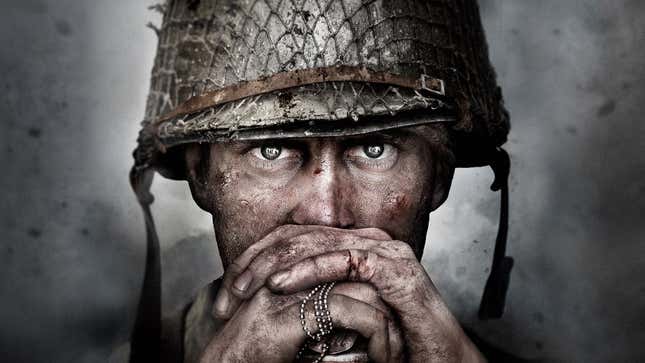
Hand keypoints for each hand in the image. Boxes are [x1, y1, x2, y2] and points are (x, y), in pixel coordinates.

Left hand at [214, 225, 484, 362]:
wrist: (434, 358)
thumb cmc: (388, 341)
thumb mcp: (336, 315)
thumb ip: (311, 297)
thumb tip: (267, 296)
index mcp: (350, 247)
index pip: (294, 238)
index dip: (257, 257)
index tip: (230, 287)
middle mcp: (366, 240)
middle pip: (298, 235)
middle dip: (257, 261)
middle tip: (229, 290)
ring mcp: (382, 249)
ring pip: (315, 243)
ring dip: (274, 265)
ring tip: (245, 287)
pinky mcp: (393, 266)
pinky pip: (342, 260)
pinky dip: (307, 270)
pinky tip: (279, 285)